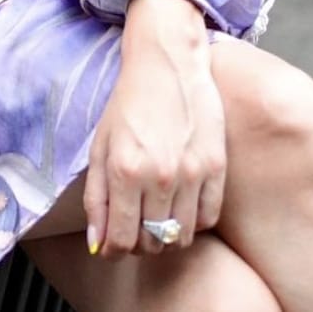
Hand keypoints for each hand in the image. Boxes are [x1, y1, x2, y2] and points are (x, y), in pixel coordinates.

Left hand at [84, 0, 225, 258]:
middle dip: (139, 242)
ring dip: (166, 235)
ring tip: (157, 215)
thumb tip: (98, 244)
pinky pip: (208, 219)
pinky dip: (193, 222)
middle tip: (134, 225)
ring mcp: (192, 173)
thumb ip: (96, 196)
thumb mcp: (101, 144)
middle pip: (152, 242)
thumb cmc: (129, 102)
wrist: (166, 63)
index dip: (115, 249)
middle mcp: (159, 176)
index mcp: (125, 169)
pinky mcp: (216, 167)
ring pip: (181, 237)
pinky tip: (181, 204)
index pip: (121, 240)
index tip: (113, 244)